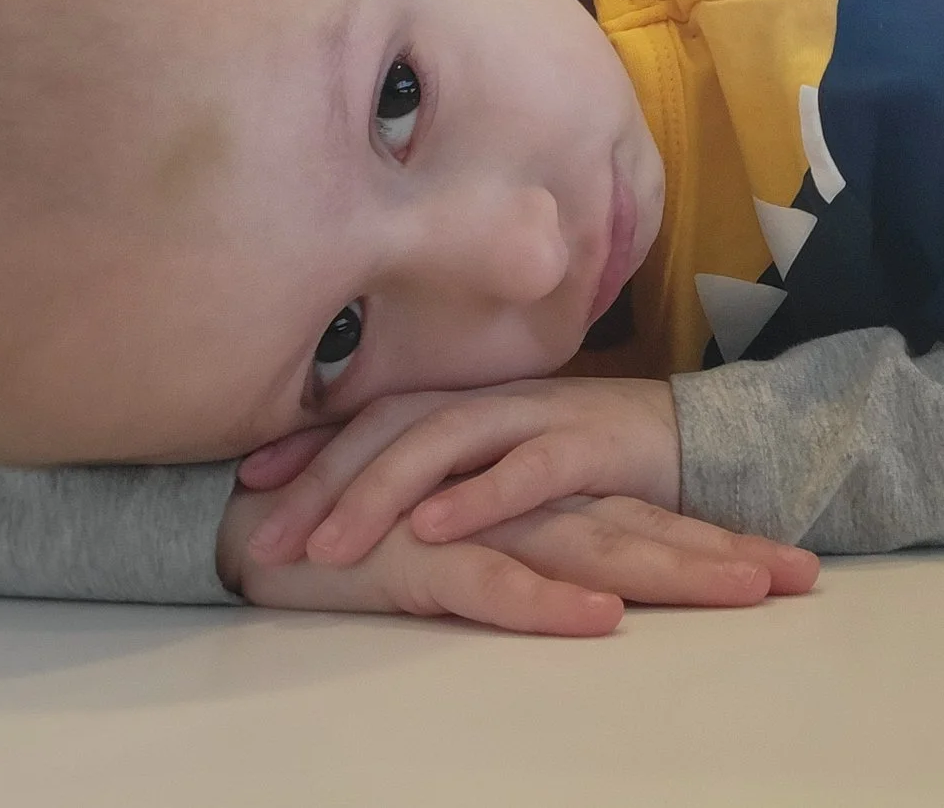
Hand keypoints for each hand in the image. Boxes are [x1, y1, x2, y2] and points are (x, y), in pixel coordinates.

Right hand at [221, 486, 816, 635]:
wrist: (262, 518)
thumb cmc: (375, 535)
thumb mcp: (475, 546)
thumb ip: (539, 553)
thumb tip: (613, 586)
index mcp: (540, 501)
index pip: (649, 520)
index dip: (722, 540)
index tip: (798, 568)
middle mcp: (522, 506)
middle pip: (642, 532)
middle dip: (726, 556)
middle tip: (804, 577)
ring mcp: (475, 527)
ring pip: (589, 550)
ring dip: (667, 572)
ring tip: (739, 592)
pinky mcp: (422, 560)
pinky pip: (496, 584)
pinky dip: (548, 602)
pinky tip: (599, 620)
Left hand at [238, 378, 685, 569]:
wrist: (696, 438)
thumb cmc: (591, 460)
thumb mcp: (507, 461)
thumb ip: (449, 471)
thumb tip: (367, 503)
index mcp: (469, 400)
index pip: (372, 412)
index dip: (310, 442)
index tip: (248, 481)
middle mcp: (493, 398)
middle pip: (391, 425)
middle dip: (321, 480)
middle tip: (261, 538)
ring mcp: (539, 415)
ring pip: (444, 441)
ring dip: (379, 491)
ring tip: (326, 544)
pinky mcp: (590, 444)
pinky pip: (526, 469)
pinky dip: (478, 497)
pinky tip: (433, 527)